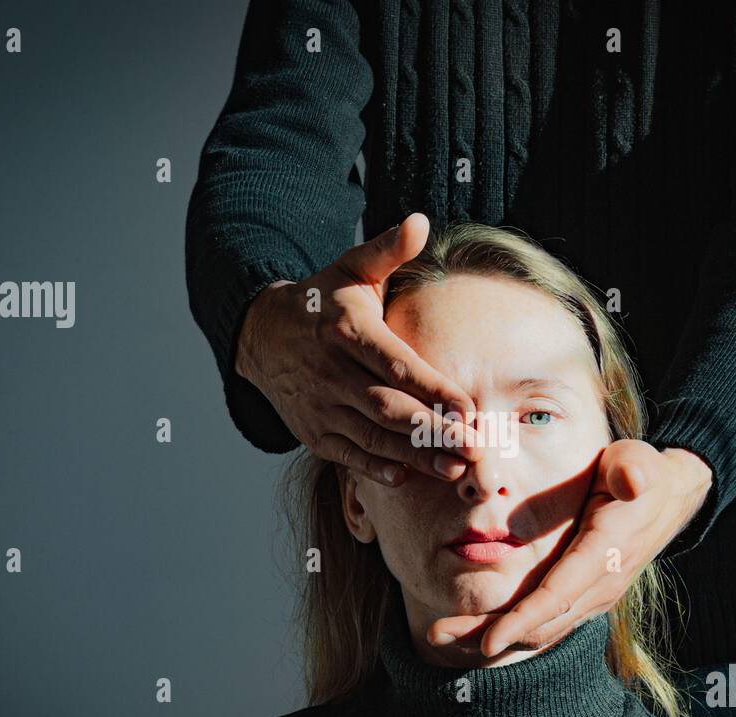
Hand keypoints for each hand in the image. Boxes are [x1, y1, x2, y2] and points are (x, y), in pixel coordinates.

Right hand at [235, 212, 484, 485]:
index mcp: (346, 331)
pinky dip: (376, 468)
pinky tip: (408, 477)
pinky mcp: (314, 432)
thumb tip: (419, 220)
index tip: (468, 407)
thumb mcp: (351, 268)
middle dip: (431, 431)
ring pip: (371, 437)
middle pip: (386, 407)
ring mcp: (320, 406)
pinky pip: (348, 454)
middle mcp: (331, 372)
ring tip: (454, 469)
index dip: (431, 388)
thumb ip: (387, 250)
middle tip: (473, 448)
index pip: (394, 363)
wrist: (262, 335)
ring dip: (414, 456)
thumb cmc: (323, 301)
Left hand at [427, 441, 713, 656]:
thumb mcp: (639, 461)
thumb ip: (632, 471)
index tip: (487, 641)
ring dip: (493, 634)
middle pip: (541, 621)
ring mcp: (594, 596)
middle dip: (490, 632)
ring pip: (541, 628)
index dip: (522, 619)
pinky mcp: (585, 597)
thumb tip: (634, 481)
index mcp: (605, 551)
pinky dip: (511, 630)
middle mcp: (600, 584)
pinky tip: (473, 632)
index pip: (559, 593)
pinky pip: (546, 622)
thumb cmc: (641, 471)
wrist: (668, 497)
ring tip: (443, 636)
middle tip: (437, 634)